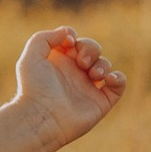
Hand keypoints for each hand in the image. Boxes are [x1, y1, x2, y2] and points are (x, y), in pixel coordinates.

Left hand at [14, 29, 125, 147]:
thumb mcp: (32, 55)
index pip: (74, 41)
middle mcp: (74, 73)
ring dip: (102, 64)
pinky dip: (119, 78)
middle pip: (92, 49)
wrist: (42, 117)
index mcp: (59, 62)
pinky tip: (108, 79)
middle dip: (91, 49)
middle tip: (82, 62)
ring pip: (105, 65)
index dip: (74, 38)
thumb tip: (69, 33)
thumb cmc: (33, 88)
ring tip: (93, 74)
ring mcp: (88, 88)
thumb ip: (45, 37)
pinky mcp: (100, 102)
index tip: (68, 43)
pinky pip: (118, 85)